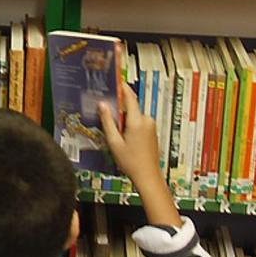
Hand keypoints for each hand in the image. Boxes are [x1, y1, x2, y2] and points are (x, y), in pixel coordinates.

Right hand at [100, 97, 181, 228]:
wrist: (148, 175)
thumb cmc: (130, 161)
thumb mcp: (114, 142)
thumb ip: (108, 122)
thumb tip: (102, 104)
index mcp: (137, 121)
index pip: (130, 98)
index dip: (123, 88)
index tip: (116, 81)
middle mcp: (146, 120)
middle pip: (131, 108)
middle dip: (119, 109)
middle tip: (106, 111)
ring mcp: (151, 126)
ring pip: (134, 116)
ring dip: (125, 119)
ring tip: (114, 130)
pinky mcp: (152, 132)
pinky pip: (140, 123)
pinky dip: (131, 125)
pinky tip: (124, 136)